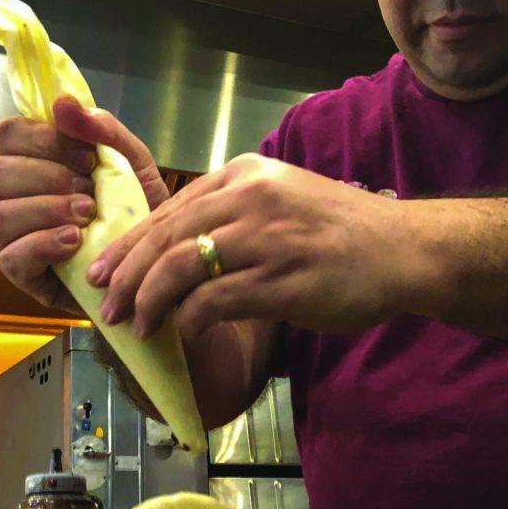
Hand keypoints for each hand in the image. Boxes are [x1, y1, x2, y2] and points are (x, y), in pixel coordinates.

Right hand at [0, 96, 168, 312]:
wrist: (154, 265)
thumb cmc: (137, 212)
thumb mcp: (132, 164)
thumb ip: (102, 130)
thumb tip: (64, 102)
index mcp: (31, 162)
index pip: (7, 135)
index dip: (43, 140)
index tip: (87, 158)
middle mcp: (12, 197)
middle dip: (47, 178)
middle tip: (89, 191)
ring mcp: (12, 238)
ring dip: (47, 210)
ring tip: (87, 216)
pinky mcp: (23, 274)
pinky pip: (11, 257)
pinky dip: (44, 245)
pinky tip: (76, 242)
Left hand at [85, 153, 409, 340]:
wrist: (404, 250)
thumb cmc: (345, 232)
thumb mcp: (284, 199)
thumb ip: (236, 212)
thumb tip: (181, 246)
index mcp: (246, 175)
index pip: (169, 209)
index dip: (128, 244)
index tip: (103, 270)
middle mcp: (250, 199)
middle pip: (165, 238)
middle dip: (126, 276)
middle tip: (105, 306)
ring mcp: (265, 239)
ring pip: (180, 268)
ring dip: (150, 301)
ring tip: (138, 326)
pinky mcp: (281, 281)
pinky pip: (214, 301)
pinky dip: (188, 320)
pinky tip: (182, 333)